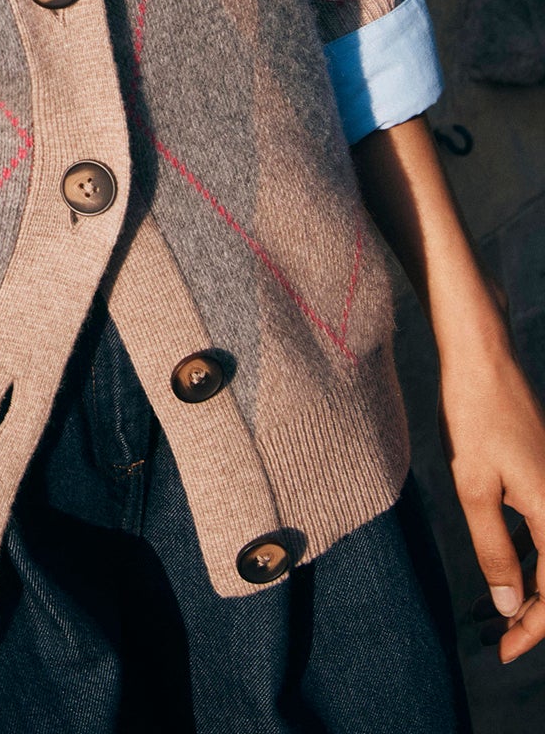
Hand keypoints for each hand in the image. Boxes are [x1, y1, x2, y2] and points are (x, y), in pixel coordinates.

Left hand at [440, 338, 544, 663]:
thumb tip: (509, 607)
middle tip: (494, 639)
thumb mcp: (473, 487)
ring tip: (491, 613)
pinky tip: (501, 567)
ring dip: (528, 588)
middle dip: (532, 616)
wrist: (483, 355)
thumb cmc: (474, 415)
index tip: (502, 651)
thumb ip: (493, 549)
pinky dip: (526, 556)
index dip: (533, 630)